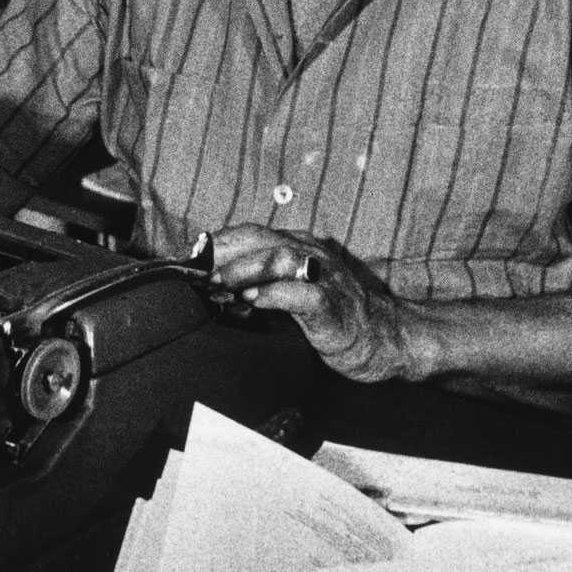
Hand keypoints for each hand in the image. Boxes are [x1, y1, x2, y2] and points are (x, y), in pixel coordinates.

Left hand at [209, 224, 420, 383]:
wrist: (385, 338)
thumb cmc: (333, 317)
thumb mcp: (293, 292)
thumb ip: (260, 283)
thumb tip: (211, 287)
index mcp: (299, 247)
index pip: (250, 233)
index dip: (217, 242)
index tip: (187, 257)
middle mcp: (310, 255)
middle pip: (260, 238)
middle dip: (223, 251)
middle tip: (194, 269)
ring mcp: (324, 278)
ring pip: (279, 258)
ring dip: (244, 269)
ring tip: (218, 283)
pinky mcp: (333, 307)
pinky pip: (303, 293)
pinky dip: (275, 294)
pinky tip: (253, 301)